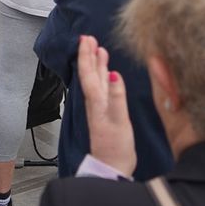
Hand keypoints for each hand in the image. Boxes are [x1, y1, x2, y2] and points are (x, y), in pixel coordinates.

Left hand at [77, 35, 135, 176]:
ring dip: (96, 64)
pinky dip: (104, 77)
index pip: (88, 74)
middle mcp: (96, 103)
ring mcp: (101, 109)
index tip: (85, 39)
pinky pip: (103, 89)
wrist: (112, 168)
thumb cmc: (116, 148)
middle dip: (88, 55)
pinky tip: (109, 73)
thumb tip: (114, 74)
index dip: (86, 56)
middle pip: (90, 74)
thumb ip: (117, 99)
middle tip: (88, 37)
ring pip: (96, 81)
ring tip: (98, 49)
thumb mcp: (119, 123)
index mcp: (97, 102)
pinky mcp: (107, 114)